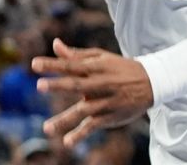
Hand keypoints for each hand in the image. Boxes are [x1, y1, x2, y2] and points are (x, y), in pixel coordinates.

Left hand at [33, 38, 152, 147]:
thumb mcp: (101, 58)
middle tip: (39, 85)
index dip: (53, 64)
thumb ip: (76, 55)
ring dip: (65, 119)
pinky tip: (67, 142)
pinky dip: (81, 134)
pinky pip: (93, 126)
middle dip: (59, 85)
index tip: (34, 64)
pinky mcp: (110, 116)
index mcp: (96, 67)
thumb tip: (55, 44)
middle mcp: (100, 83)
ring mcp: (105, 101)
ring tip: (46, 129)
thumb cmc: (120, 68)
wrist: (152, 82)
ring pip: (83, 110)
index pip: (72, 64)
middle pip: (77, 84)